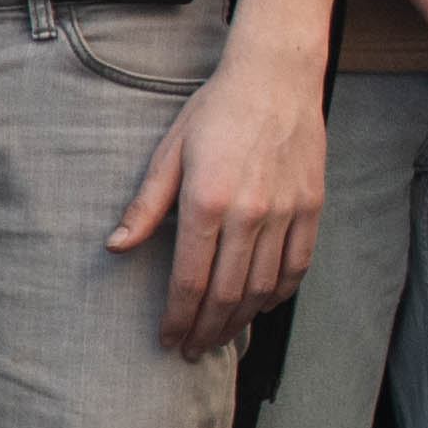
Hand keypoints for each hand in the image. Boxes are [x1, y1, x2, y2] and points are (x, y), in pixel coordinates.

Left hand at [111, 49, 329, 355]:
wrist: (276, 77)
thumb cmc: (216, 111)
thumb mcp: (169, 152)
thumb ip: (146, 205)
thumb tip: (116, 247)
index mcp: (207, 201)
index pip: (190, 280)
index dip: (177, 317)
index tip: (168, 339)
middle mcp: (250, 213)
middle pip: (227, 294)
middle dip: (206, 329)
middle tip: (192, 349)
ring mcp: (286, 211)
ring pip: (263, 287)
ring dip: (241, 319)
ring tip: (222, 335)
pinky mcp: (311, 206)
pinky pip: (298, 265)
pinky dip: (280, 293)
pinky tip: (263, 305)